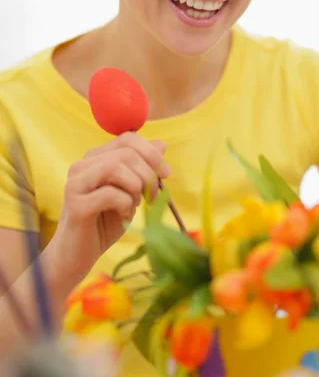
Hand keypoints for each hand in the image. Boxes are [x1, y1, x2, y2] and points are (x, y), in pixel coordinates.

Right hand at [49, 132, 169, 282]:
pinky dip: (125, 204)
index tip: (166, 174)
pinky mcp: (76, 205)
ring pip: (115, 167)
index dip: (152, 153)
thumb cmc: (105, 222)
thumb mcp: (130, 192)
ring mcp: (76, 183)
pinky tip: (123, 215)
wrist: (77, 256)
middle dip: (148, 174)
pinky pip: (110, 194)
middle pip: (125, 153)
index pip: (128, 138)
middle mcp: (82, 165)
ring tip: (135, 204)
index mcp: (95, 158)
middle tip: (152, 196)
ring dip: (136, 187)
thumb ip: (142, 168)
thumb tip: (161, 144)